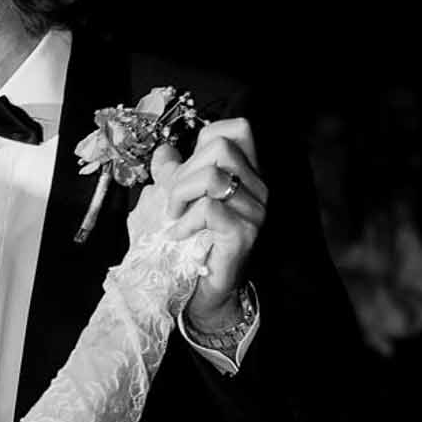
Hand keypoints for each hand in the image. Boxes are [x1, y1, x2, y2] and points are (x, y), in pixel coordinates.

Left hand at [162, 117, 266, 330]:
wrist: (202, 292)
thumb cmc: (192, 245)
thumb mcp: (179, 201)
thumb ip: (172, 174)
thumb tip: (163, 151)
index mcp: (246, 174)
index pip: (239, 128)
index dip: (207, 137)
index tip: (187, 167)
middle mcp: (258, 188)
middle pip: (221, 147)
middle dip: (185, 170)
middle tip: (173, 200)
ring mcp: (255, 211)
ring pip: (213, 176)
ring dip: (181, 194)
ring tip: (174, 216)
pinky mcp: (243, 234)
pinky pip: (209, 208)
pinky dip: (186, 220)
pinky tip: (179, 234)